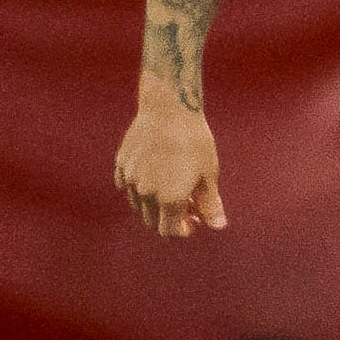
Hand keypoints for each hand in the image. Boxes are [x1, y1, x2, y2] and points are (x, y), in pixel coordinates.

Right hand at [116, 96, 226, 235]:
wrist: (169, 109)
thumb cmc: (194, 141)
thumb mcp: (208, 174)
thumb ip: (209, 204)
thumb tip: (218, 226)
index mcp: (168, 199)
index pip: (169, 230)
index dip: (184, 229)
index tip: (195, 219)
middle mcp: (145, 193)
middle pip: (151, 222)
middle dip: (169, 220)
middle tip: (187, 205)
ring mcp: (130, 179)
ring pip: (138, 205)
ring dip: (154, 205)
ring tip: (172, 188)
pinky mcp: (121, 164)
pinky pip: (127, 186)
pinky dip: (139, 189)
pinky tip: (154, 175)